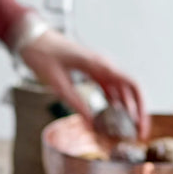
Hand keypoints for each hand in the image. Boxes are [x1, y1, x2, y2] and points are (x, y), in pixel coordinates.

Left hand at [19, 29, 150, 140]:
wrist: (32, 39)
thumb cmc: (43, 55)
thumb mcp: (58, 83)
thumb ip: (76, 103)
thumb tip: (91, 125)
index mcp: (99, 65)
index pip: (131, 86)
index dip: (140, 109)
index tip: (140, 128)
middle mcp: (103, 65)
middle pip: (130, 90)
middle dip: (137, 113)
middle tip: (137, 134)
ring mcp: (99, 68)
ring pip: (121, 91)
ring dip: (126, 110)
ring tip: (126, 131)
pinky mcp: (92, 72)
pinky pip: (109, 89)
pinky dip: (114, 104)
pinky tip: (113, 118)